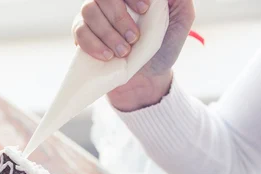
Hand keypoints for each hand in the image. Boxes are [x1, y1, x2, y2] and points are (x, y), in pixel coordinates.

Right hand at [73, 0, 194, 110]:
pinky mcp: (81, 33)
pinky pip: (79, 31)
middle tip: (134, 39)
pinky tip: (107, 56)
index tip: (145, 10)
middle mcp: (110, 1)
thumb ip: (178, 0)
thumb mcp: (181, 21)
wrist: (147, 78)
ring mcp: (93, 15)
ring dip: (107, 33)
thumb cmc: (164, 47)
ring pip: (89, 11)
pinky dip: (93, 44)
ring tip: (123, 52)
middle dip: (119, 18)